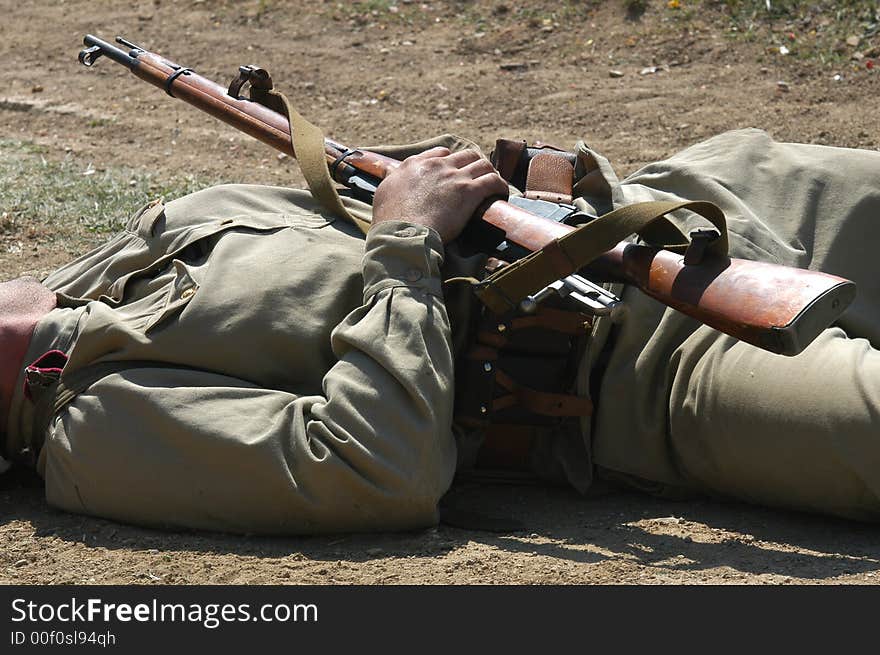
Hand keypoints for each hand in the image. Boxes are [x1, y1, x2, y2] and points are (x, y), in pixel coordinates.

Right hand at [371, 147, 508, 242]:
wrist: (401, 233)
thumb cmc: (390, 220)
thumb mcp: (384, 192)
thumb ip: (391, 180)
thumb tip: (392, 175)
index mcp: (415, 164)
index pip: (441, 154)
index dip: (451, 163)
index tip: (455, 174)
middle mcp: (436, 165)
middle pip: (465, 155)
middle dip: (474, 166)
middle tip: (478, 180)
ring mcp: (454, 176)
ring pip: (482, 164)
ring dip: (490, 174)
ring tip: (492, 188)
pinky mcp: (469, 191)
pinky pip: (493, 181)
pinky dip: (500, 187)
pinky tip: (500, 195)